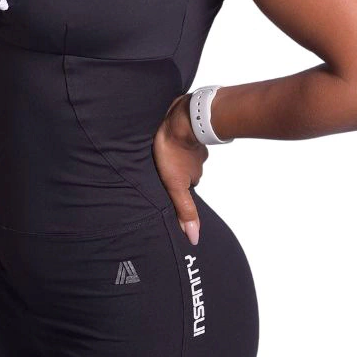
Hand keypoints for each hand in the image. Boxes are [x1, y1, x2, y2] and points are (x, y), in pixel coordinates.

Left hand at [152, 92, 204, 245]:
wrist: (180, 118)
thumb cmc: (174, 151)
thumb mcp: (175, 185)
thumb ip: (184, 210)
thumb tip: (194, 238)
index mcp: (194, 174)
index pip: (187, 185)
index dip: (178, 187)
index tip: (169, 186)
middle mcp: (197, 160)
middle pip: (186, 169)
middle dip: (176, 169)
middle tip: (161, 168)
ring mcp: (193, 143)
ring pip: (182, 151)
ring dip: (173, 152)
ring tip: (158, 152)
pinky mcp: (184, 126)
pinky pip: (179, 134)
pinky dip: (173, 136)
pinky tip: (162, 135)